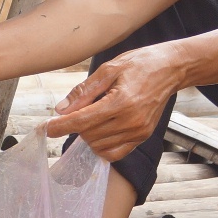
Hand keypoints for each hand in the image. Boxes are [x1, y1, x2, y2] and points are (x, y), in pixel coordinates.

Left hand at [46, 46, 187, 159]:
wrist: (171, 68)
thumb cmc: (140, 64)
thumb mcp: (109, 69)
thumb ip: (84, 91)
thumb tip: (61, 109)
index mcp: (121, 101)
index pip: (82, 121)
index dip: (60, 126)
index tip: (46, 128)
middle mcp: (131, 121)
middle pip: (88, 135)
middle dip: (75, 126)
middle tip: (77, 110)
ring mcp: (138, 132)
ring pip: (98, 146)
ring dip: (88, 135)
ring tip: (94, 115)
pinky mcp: (143, 137)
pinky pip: (114, 153)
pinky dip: (101, 146)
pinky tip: (100, 131)